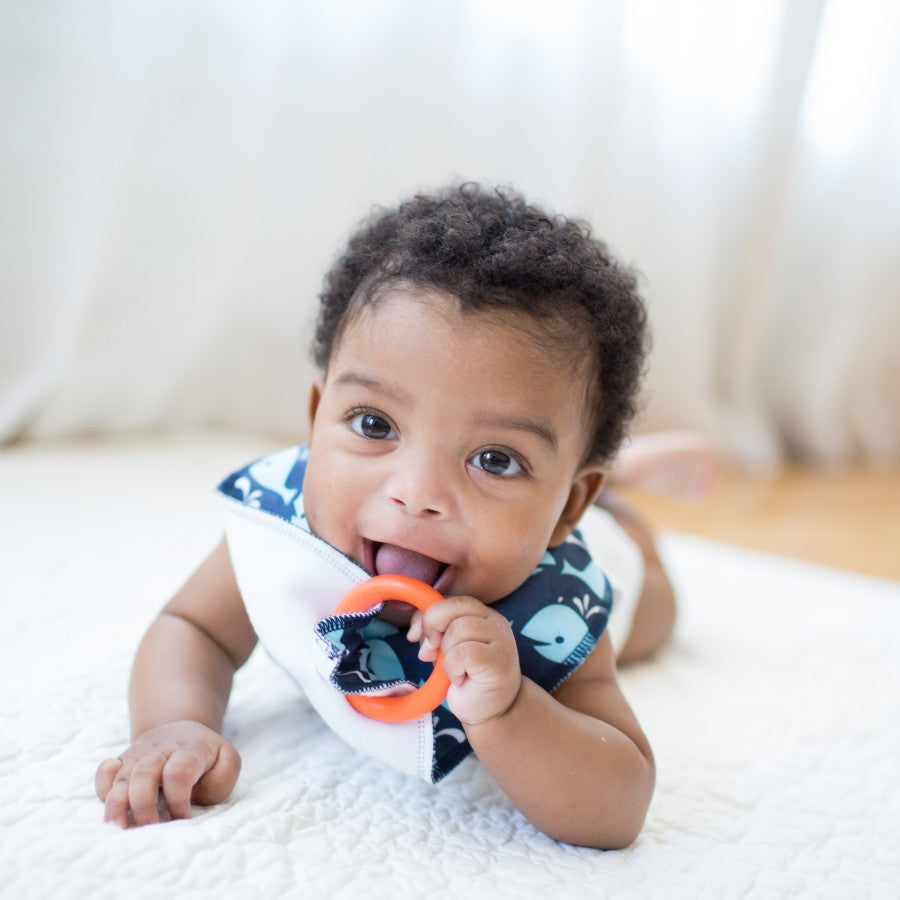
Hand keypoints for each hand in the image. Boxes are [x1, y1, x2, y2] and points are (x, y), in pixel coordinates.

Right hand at [95, 720, 240, 826]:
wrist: (182, 730)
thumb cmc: (206, 756)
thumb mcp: (227, 760)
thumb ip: (221, 779)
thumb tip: (195, 797)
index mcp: (189, 751)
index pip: (178, 773)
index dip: (178, 800)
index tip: (183, 819)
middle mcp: (160, 752)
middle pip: (144, 773)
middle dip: (144, 805)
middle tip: (150, 829)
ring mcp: (138, 756)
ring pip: (121, 777)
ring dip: (116, 804)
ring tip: (117, 827)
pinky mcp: (122, 763)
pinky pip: (104, 772)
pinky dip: (102, 786)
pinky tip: (107, 799)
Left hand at [408, 596, 520, 725]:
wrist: (494, 713)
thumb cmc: (469, 679)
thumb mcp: (446, 649)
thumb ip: (434, 632)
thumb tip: (415, 632)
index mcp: (483, 615)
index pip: (452, 600)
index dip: (429, 614)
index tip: (416, 636)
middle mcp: (495, 622)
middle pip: (454, 607)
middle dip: (433, 627)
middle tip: (430, 654)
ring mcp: (501, 640)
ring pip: (458, 630)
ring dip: (446, 654)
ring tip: (455, 670)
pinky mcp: (498, 660)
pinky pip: (463, 653)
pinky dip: (453, 668)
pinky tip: (461, 679)